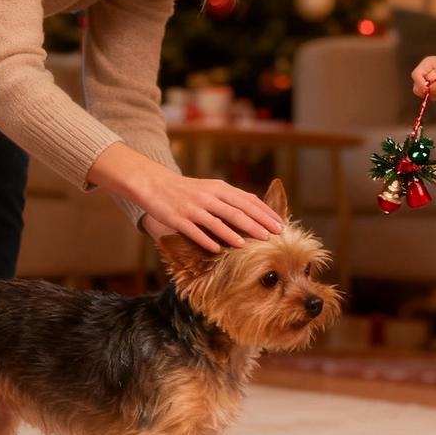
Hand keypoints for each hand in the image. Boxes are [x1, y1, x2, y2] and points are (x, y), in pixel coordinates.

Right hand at [88, 143, 283, 252]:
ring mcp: (193, 207)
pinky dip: (208, 239)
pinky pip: (196, 230)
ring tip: (252, 243)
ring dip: (236, 232)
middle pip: (238, 210)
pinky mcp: (179, 218)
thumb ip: (231, 199)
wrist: (155, 184)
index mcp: (219, 188)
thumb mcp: (211, 189)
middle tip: (275, 235)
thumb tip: (257, 210)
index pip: (247, 200)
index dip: (265, 212)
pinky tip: (219, 249)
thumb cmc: (187, 190)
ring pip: (219, 220)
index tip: (281, 223)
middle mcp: (209, 196)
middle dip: (258, 223)